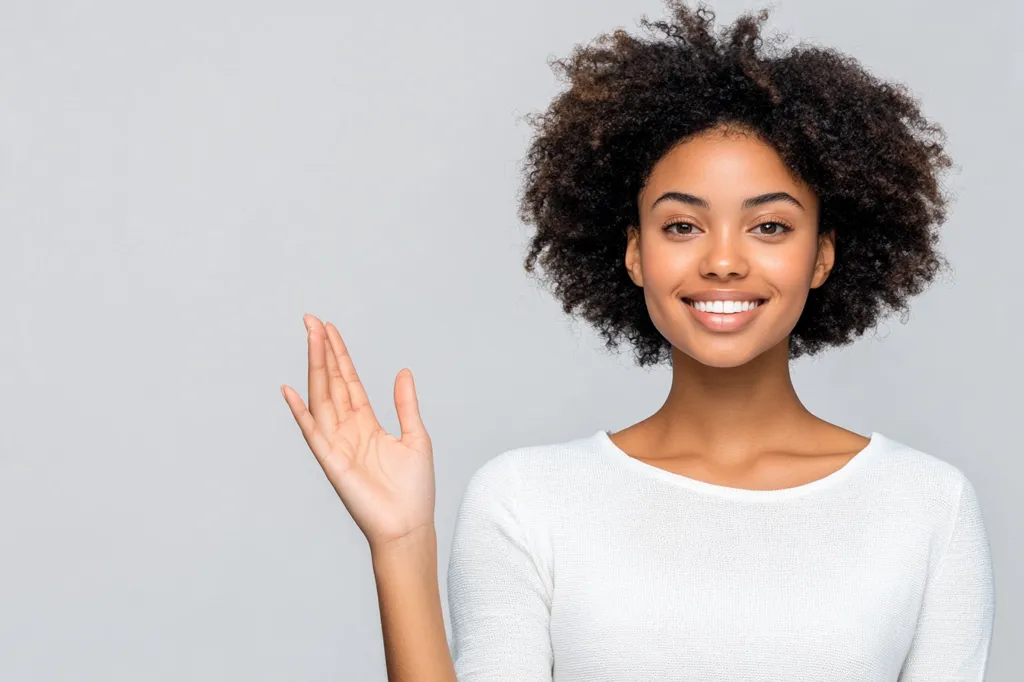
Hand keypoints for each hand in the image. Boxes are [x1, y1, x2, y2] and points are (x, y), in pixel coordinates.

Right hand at [281, 314, 435, 550]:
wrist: (409, 525)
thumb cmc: (413, 490)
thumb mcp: (416, 437)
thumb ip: (405, 405)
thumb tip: (404, 372)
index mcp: (367, 424)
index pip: (349, 381)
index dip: (340, 355)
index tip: (330, 328)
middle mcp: (348, 430)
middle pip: (332, 383)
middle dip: (323, 352)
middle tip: (312, 320)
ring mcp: (337, 444)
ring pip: (322, 398)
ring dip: (316, 368)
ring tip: (310, 338)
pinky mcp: (332, 461)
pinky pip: (313, 432)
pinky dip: (300, 411)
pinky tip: (290, 389)